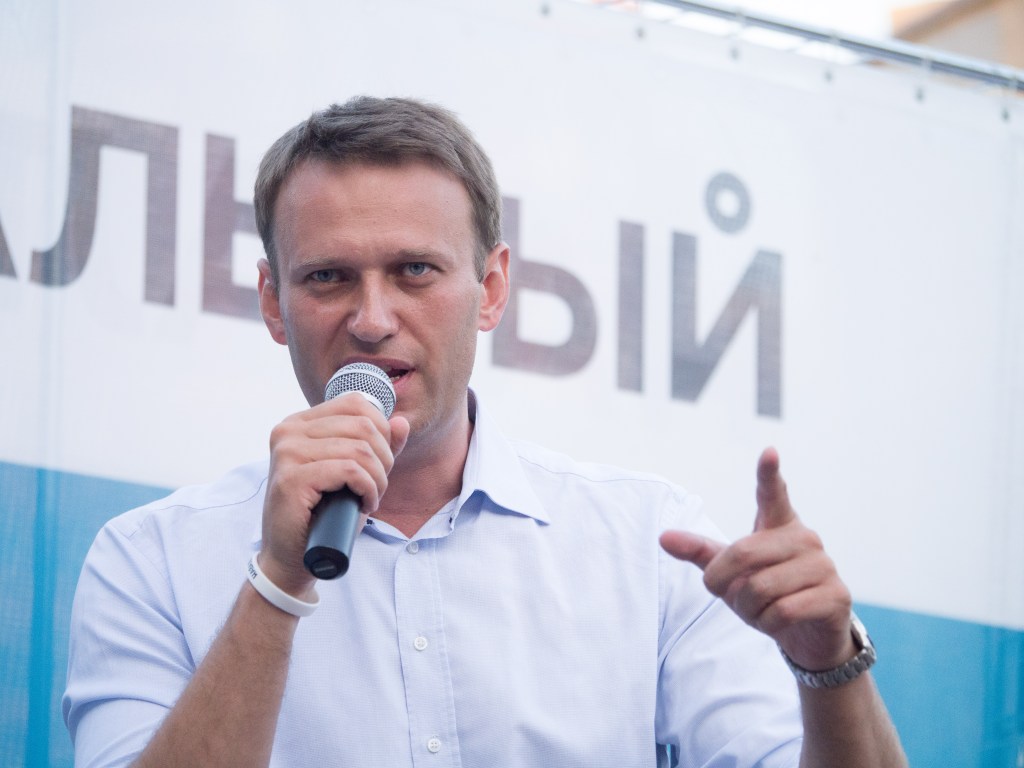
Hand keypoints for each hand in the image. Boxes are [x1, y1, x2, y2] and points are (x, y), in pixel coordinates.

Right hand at [259, 393, 409, 596]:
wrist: (292, 556)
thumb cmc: (323, 513)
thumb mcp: (356, 474)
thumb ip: (378, 447)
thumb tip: (401, 422)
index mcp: (300, 423)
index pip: (355, 403)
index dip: (381, 431)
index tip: (379, 462)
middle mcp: (288, 431)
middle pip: (362, 425)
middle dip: (383, 459)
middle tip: (377, 486)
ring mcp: (287, 453)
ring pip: (360, 449)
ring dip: (378, 479)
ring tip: (370, 497)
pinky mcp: (291, 479)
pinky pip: (350, 470)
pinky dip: (368, 489)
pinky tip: (363, 505)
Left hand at [660, 448, 854, 670]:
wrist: (808, 634)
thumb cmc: (766, 594)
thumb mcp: (730, 573)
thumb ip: (700, 553)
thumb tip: (663, 537)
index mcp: (779, 525)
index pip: (772, 494)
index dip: (768, 474)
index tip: (768, 452)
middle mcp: (804, 538)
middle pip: (742, 553)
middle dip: (724, 584)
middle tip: (730, 596)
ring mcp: (824, 565)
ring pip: (761, 587)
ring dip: (747, 609)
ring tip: (759, 611)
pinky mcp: (835, 595)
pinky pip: (783, 611)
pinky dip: (768, 623)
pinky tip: (777, 622)